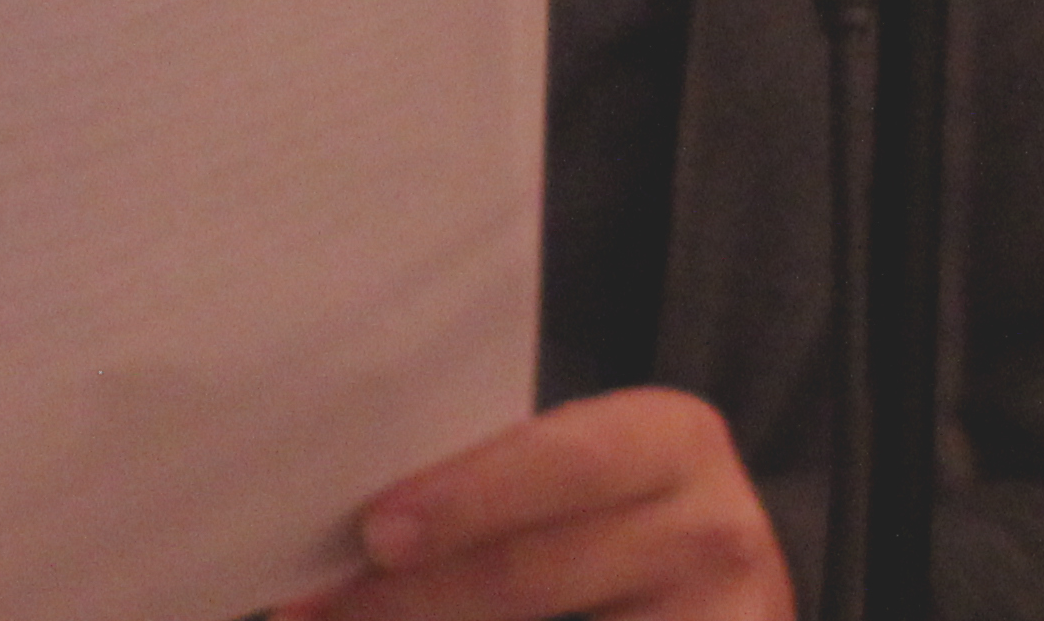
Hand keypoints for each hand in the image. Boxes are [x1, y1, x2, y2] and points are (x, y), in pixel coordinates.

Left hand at [277, 390, 793, 620]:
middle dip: (412, 597)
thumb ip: (501, 478)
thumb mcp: (587, 474)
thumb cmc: (614, 514)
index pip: (560, 463)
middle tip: (317, 609)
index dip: (463, 501)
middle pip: (534, 574)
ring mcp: (726, 620)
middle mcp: (713, 535)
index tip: (373, 533)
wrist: (712, 578)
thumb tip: (358, 520)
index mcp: (674, 440)